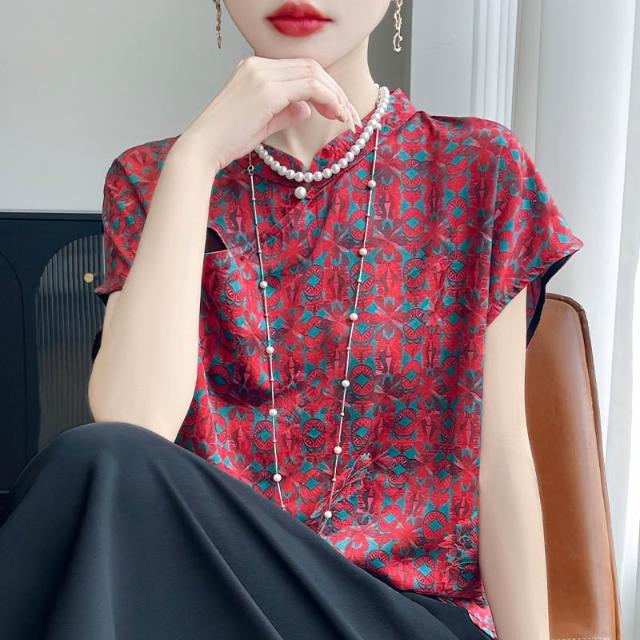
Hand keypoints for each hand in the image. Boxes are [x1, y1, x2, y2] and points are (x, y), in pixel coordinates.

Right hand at [171, 55, 359, 174]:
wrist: (203, 147)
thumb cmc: (227, 140)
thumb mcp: (262, 123)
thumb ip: (285, 112)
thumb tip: (306, 109)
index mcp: (254, 68)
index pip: (300, 69)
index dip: (324, 87)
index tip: (338, 110)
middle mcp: (258, 65)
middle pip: (311, 66)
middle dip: (335, 90)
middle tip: (349, 115)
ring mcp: (262, 74)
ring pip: (313, 74)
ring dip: (335, 95)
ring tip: (345, 118)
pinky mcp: (268, 90)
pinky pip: (309, 87)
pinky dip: (327, 99)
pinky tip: (334, 115)